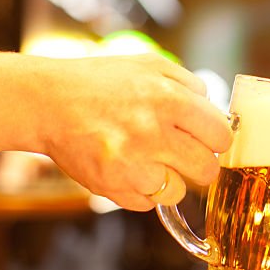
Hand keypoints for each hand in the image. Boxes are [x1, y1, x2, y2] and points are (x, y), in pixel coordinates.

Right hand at [39, 53, 232, 210]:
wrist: (48, 102)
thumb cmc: (101, 82)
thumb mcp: (150, 65)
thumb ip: (189, 84)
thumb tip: (214, 110)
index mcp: (170, 99)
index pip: (221, 136)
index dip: (215, 138)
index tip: (206, 139)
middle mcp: (154, 133)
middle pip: (206, 170)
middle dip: (198, 163)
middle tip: (182, 154)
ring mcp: (133, 163)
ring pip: (178, 192)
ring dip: (168, 180)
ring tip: (147, 160)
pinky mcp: (112, 186)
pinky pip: (147, 203)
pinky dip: (140, 190)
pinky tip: (126, 168)